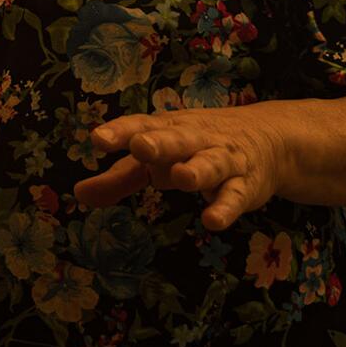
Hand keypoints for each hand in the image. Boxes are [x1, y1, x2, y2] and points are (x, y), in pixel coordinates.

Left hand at [72, 106, 291, 230]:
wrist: (267, 140)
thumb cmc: (194, 149)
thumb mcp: (156, 161)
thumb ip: (118, 178)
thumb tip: (78, 194)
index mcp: (167, 128)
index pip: (141, 125)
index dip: (121, 131)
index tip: (98, 139)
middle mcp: (195, 139)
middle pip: (177, 139)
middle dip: (160, 142)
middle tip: (141, 147)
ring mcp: (223, 160)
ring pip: (211, 163)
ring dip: (197, 169)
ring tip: (182, 178)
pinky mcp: (246, 185)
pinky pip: (235, 196)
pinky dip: (225, 208)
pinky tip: (213, 221)